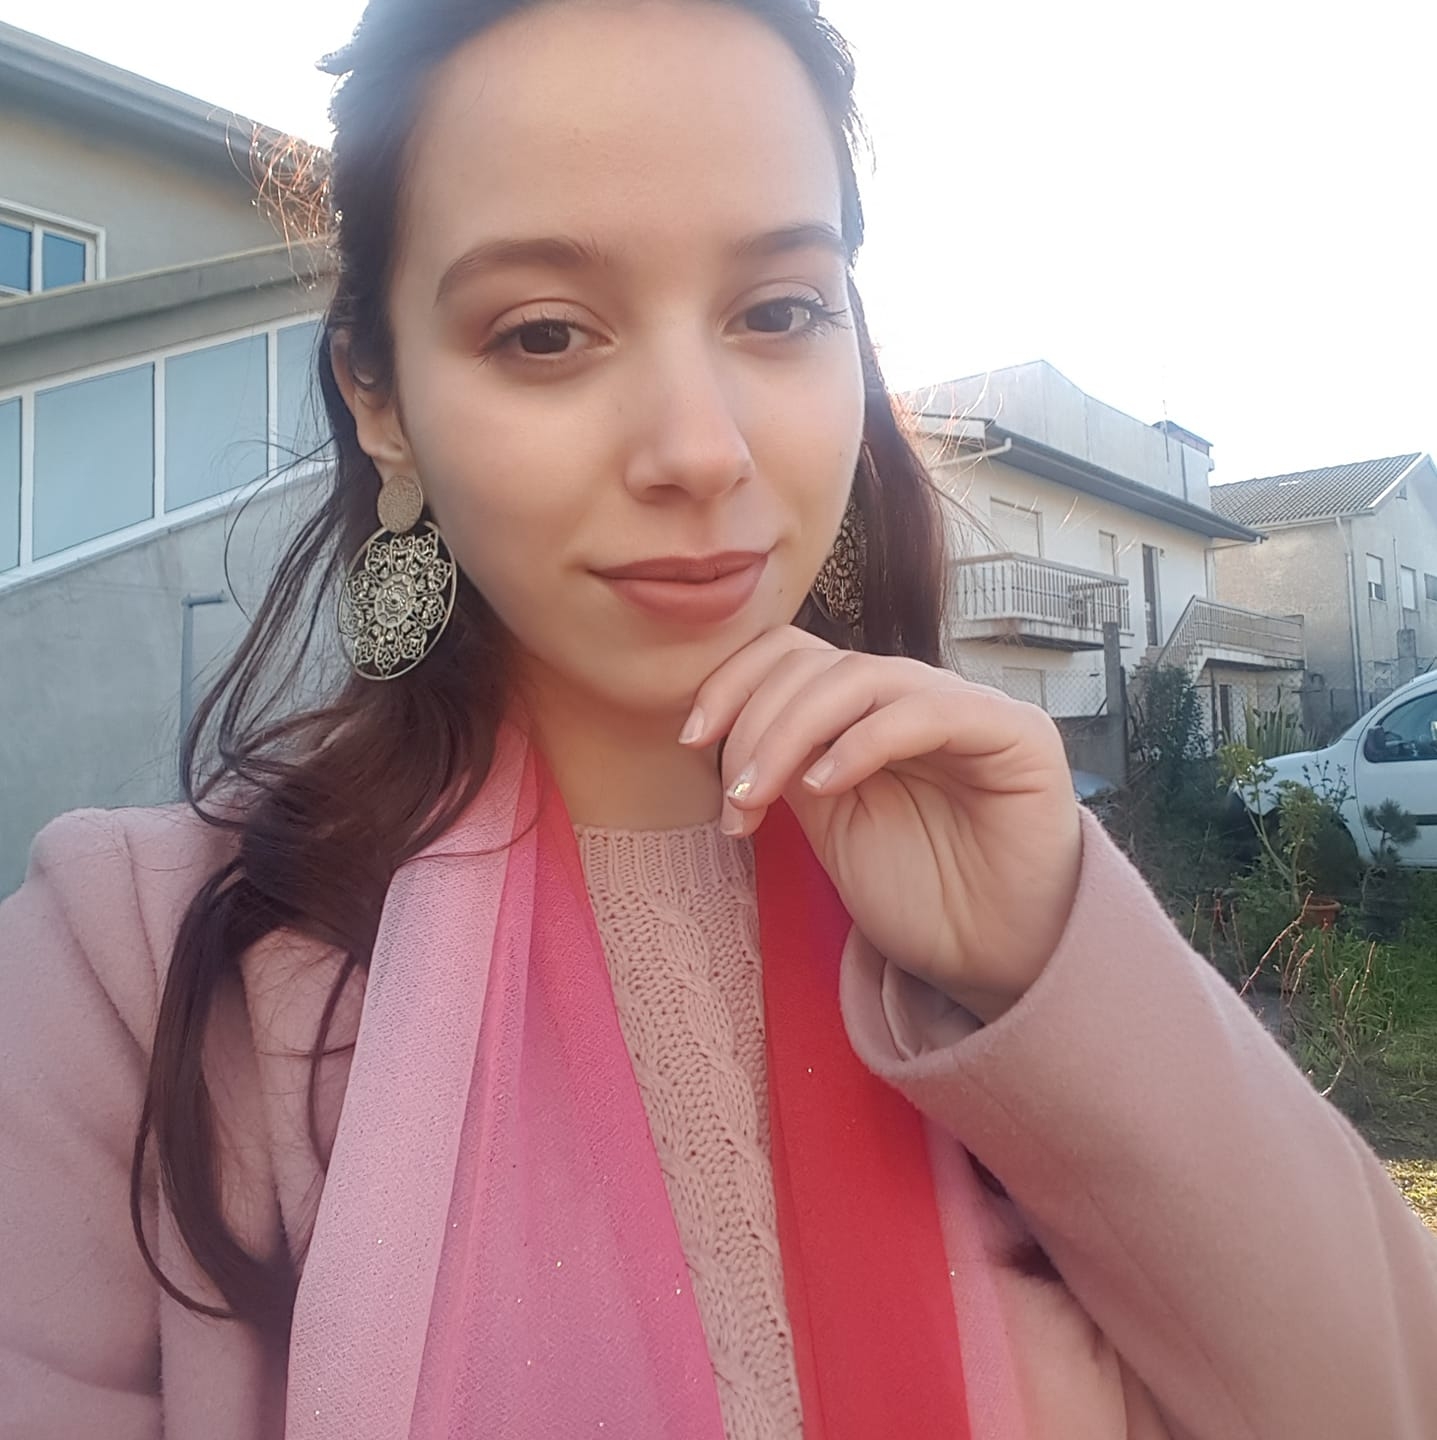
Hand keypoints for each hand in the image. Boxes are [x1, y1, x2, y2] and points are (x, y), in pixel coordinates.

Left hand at [681, 627, 1082, 1020]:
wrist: (998, 960)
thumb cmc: (921, 896)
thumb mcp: (829, 825)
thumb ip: (789, 766)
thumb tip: (723, 730)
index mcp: (869, 712)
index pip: (792, 654)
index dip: (734, 683)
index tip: (692, 741)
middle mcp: (915, 697)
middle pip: (816, 662)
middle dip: (754, 724)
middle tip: (734, 799)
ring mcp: (965, 708)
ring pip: (859, 678)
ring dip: (790, 733)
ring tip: (761, 798)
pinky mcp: (1014, 734)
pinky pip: (926, 711)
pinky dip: (861, 742)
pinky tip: (824, 787)